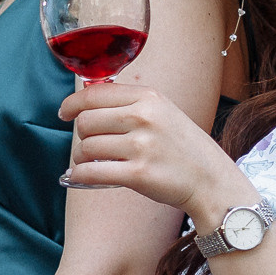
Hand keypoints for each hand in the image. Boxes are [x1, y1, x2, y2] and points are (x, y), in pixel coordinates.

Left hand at [60, 81, 248, 219]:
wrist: (211, 181)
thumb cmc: (182, 148)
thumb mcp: (163, 112)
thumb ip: (130, 104)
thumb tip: (86, 103)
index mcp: (149, 97)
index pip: (95, 93)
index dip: (72, 104)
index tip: (64, 113)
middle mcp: (145, 117)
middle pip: (86, 121)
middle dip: (81, 135)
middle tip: (89, 146)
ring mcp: (142, 146)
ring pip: (86, 147)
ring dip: (81, 158)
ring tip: (91, 163)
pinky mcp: (139, 174)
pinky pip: (92, 172)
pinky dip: (80, 175)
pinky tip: (81, 176)